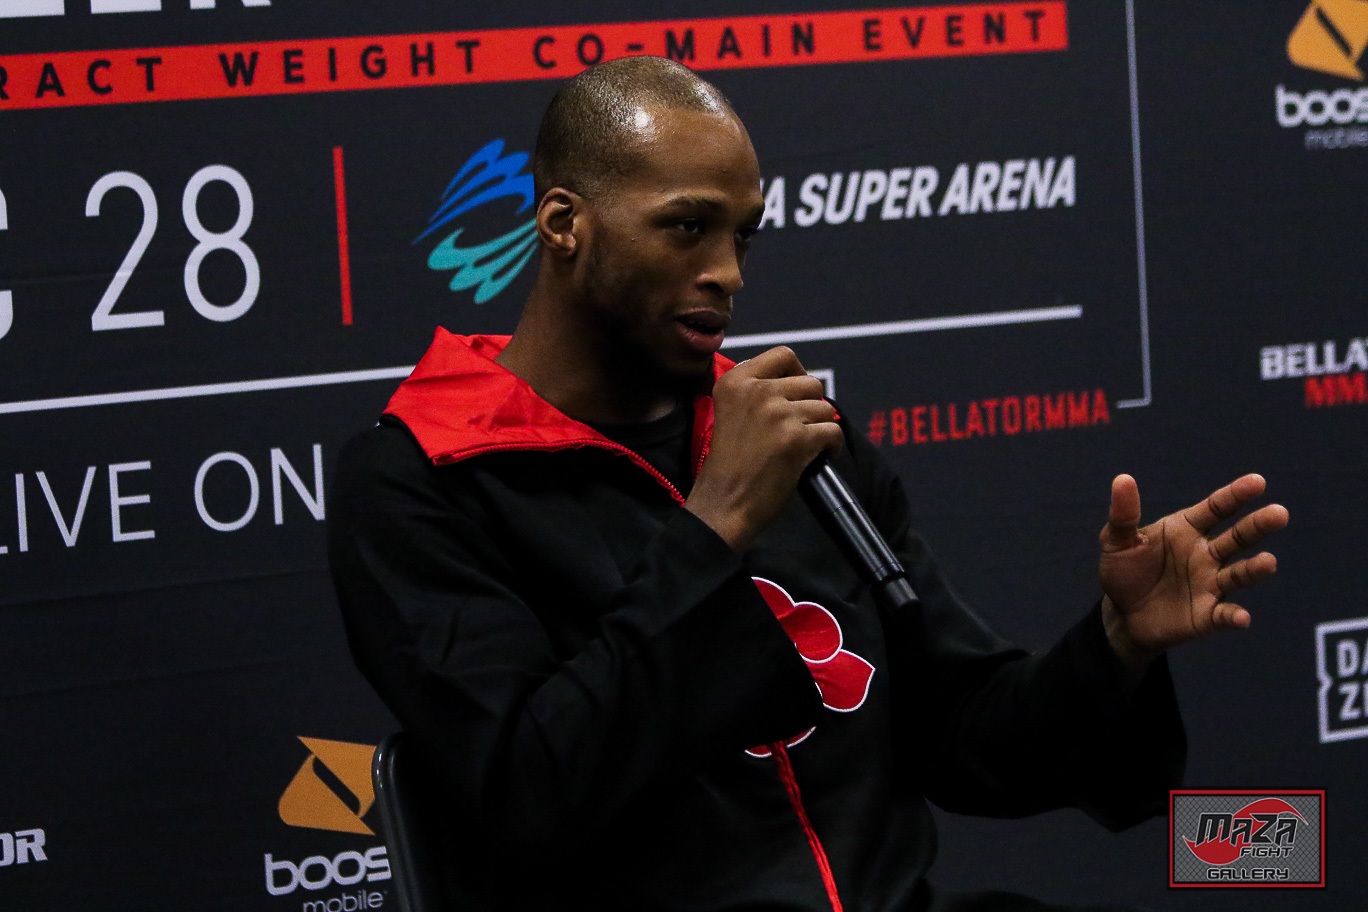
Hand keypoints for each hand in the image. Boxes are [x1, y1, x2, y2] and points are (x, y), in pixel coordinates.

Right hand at [687, 346, 842, 551]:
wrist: (723, 503)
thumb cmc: (727, 465)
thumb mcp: (729, 412)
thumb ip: (755, 392)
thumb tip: (795, 381)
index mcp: (735, 381)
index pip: (783, 355)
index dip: (797, 373)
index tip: (796, 393)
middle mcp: (757, 391)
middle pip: (810, 382)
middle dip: (811, 405)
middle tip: (801, 427)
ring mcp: (778, 414)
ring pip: (824, 408)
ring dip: (821, 427)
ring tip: (807, 445)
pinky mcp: (797, 438)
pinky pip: (832, 431)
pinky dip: (832, 446)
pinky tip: (820, 456)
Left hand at [1098, 473, 1288, 672]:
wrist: (1121, 614)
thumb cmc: (1124, 571)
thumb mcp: (1116, 541)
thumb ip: (1123, 514)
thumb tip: (1123, 479)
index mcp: (1188, 529)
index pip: (1216, 508)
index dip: (1236, 495)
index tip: (1257, 482)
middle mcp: (1207, 554)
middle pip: (1237, 537)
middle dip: (1258, 525)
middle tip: (1279, 513)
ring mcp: (1211, 584)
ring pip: (1239, 574)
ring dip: (1255, 569)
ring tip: (1269, 561)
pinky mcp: (1208, 615)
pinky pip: (1225, 615)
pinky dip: (1235, 616)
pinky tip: (1242, 618)